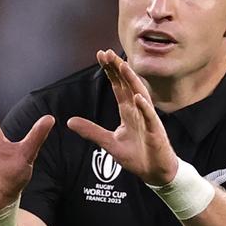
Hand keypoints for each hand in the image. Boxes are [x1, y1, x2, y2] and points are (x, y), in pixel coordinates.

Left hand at [67, 49, 177, 185]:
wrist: (155, 173)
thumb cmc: (137, 156)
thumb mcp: (109, 143)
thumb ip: (91, 131)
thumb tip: (69, 122)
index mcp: (128, 112)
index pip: (118, 87)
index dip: (110, 71)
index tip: (101, 56)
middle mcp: (138, 111)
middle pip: (127, 85)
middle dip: (118, 68)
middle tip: (107, 52)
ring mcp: (148, 120)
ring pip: (139, 95)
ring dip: (131, 81)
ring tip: (122, 66)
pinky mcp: (156, 132)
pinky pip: (150, 117)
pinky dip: (144, 107)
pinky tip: (137, 97)